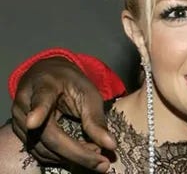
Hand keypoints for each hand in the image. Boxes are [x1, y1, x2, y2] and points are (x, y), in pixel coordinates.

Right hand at [11, 57, 116, 172]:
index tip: (33, 122)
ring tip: (96, 157)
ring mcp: (20, 122)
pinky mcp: (22, 135)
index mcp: (44, 85)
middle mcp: (26, 104)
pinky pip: (41, 152)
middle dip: (76, 153)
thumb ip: (96, 118)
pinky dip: (62, 157)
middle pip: (47, 135)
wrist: (48, 77)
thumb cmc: (71, 83)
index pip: (41, 99)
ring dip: (71, 157)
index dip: (38, 111)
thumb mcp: (88, 93)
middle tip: (102, 163)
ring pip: (43, 148)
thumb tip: (110, 145)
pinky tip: (81, 155)